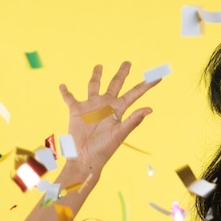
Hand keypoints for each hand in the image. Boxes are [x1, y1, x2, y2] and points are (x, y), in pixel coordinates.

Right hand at [59, 61, 159, 177]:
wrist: (85, 158)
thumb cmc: (104, 149)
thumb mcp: (120, 134)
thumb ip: (133, 121)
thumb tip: (149, 109)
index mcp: (118, 110)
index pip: (135, 93)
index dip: (146, 85)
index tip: (157, 76)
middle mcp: (106, 106)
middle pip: (116, 84)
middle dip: (122, 73)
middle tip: (128, 62)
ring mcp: (91, 107)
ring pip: (94, 86)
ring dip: (96, 76)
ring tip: (99, 66)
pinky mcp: (76, 111)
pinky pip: (70, 98)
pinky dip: (65, 92)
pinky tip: (62, 86)